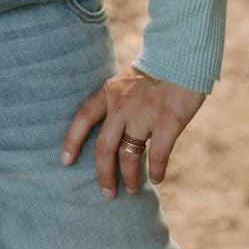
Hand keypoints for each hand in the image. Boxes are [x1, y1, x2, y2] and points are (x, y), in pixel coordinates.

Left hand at [60, 66, 204, 197]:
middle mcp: (123, 106)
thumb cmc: (156, 71)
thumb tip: (112, 132)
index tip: (65, 161)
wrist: (183, 56)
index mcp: (109, 93)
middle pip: (104, 147)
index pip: (83, 118)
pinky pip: (158, 155)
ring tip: (130, 190)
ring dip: (129, 177)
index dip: (72, 140)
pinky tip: (156, 179)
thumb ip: (117, 103)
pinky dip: (157, 171)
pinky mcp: (169, 122)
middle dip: (103, 174)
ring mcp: (145, 115)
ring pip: (129, 156)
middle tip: (106, 192)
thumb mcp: (126, 82)